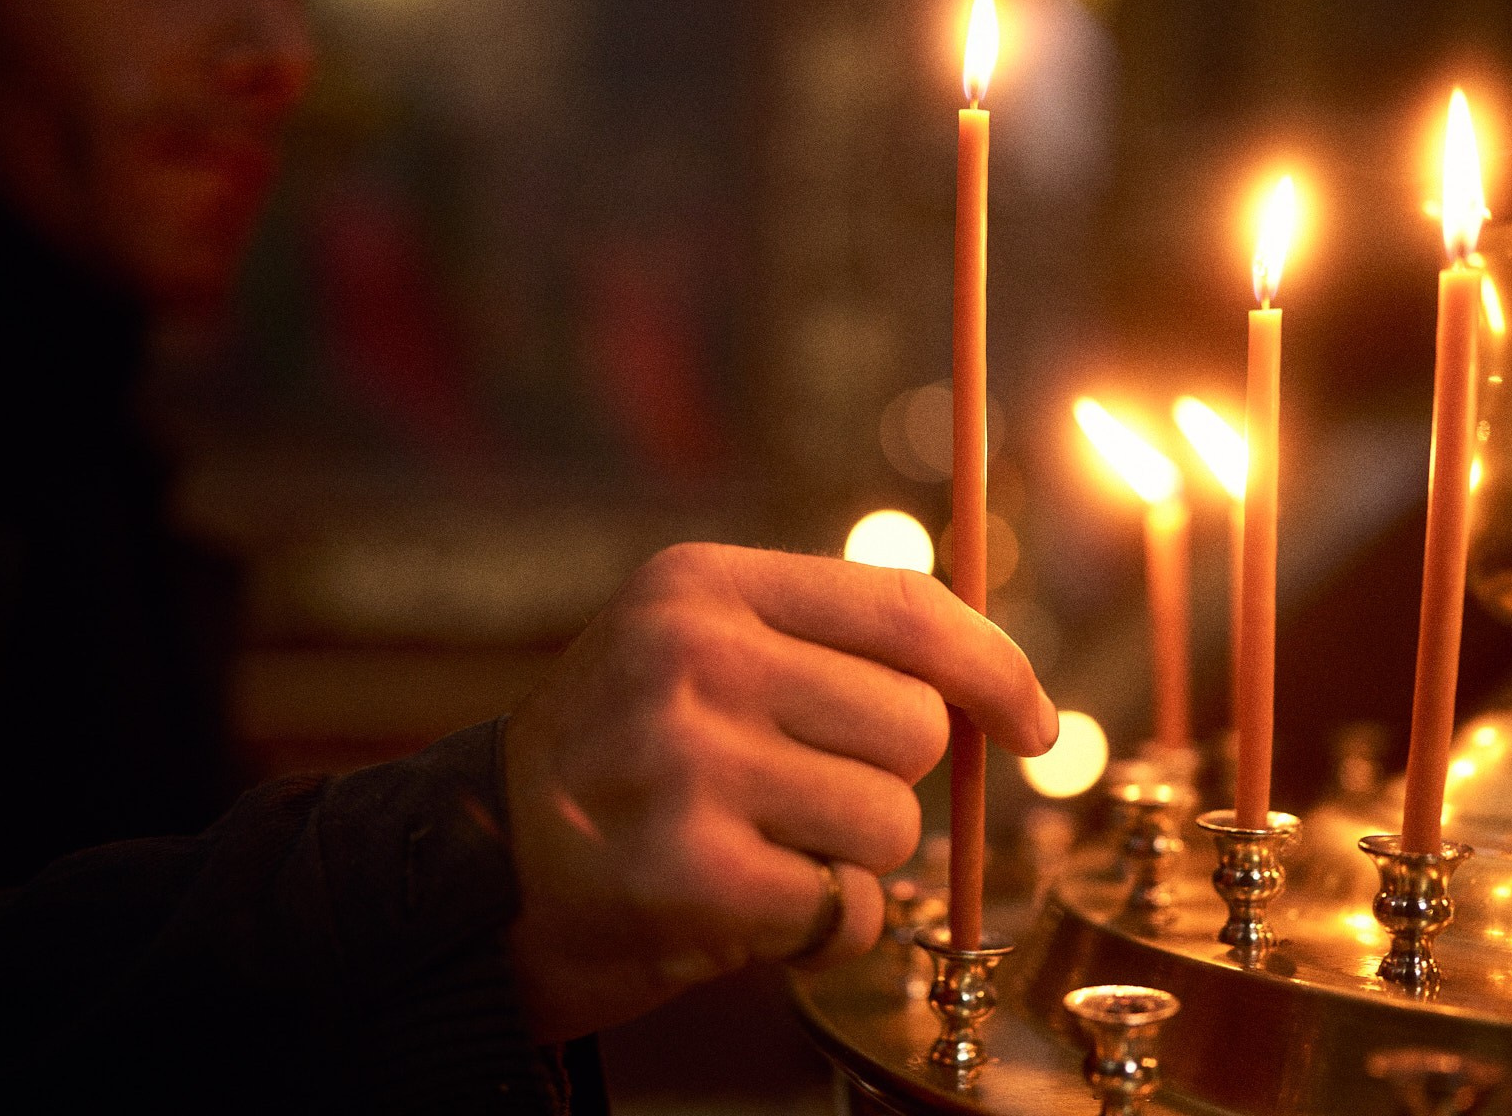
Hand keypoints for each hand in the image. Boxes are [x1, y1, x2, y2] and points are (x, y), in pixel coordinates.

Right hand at [502, 542, 1055, 1041]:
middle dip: (889, 781)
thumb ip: (820, 649)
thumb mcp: (688, 656)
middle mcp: (692, 660)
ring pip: (891, 825)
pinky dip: (820, 923)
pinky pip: (845, 907)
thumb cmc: (618, 764)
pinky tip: (745, 903)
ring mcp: (688, 766)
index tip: (1032, 722)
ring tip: (758, 848)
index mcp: (701, 588)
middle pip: (914, 726)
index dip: (995, 668)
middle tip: (803, 797)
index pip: (905, 610)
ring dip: (851, 859)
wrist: (479, 874)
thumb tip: (992, 689)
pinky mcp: (692, 874)